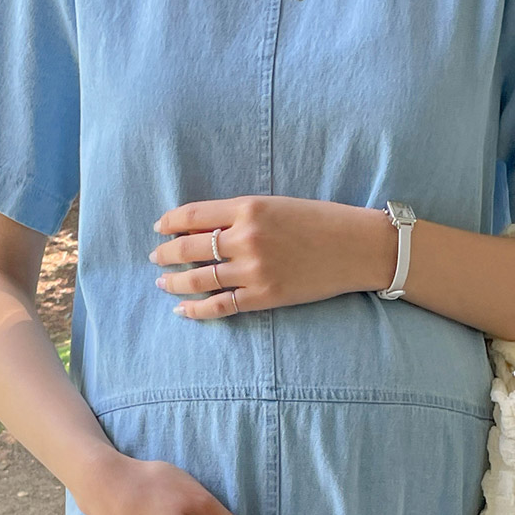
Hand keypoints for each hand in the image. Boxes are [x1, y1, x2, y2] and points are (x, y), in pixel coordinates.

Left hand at [149, 195, 396, 318]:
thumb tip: (200, 228)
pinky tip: (182, 310)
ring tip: (163, 283)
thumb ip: (239, 214)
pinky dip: (197, 309)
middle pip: (190, 247)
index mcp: (248, 207)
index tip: (159, 227)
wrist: (358, 247)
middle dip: (167, 253)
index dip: (170, 222)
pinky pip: (220, 305)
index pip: (193, 215)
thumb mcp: (276, 205)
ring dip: (175, 282)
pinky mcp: (265, 296)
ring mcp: (254, 269)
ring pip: (199, 278)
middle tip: (156, 257)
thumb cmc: (320, 221)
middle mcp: (247, 238)